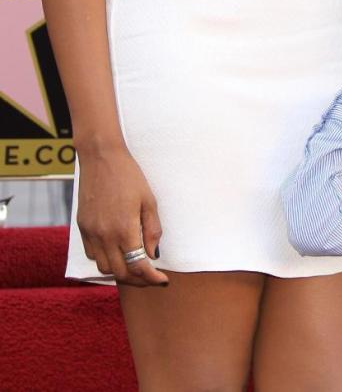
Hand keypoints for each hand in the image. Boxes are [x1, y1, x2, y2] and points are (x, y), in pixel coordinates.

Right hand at [76, 145, 167, 285]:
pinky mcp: (82, 228)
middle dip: (138, 280)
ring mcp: (91, 233)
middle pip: (120, 273)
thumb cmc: (129, 176)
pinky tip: (116, 251)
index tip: (162, 280)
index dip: (152, 278)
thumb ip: (152, 230)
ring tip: (134, 265)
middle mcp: (105, 236)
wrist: (101, 158)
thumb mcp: (149, 200)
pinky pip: (92, 254)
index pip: (138, 267)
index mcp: (124, 229)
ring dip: (120, 271)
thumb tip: (153, 255)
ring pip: (104, 267)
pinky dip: (105, 259)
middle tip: (151, 277)